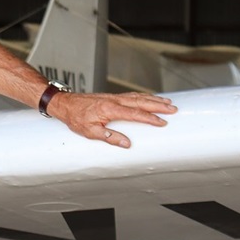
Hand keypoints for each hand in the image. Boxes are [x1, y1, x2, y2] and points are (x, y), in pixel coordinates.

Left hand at [47, 91, 176, 147]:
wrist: (65, 104)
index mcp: (110, 109)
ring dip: (153, 99)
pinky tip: (149, 98)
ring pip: (137, 97)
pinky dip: (143, 96)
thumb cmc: (76, 118)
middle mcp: (114, 101)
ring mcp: (113, 97)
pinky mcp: (112, 97)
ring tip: (167, 102)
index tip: (162, 122)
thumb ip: (109, 137)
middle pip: (140, 102)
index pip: (135, 114)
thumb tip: (127, 144)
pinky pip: (131, 96)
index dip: (150, 118)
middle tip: (173, 108)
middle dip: (157, 105)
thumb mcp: (90, 132)